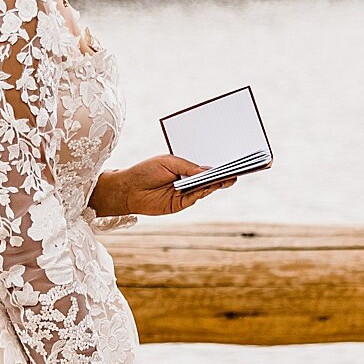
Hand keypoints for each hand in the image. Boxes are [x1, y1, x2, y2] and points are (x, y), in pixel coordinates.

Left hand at [93, 155, 232, 216]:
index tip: (231, 159)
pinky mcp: (181, 204)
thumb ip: (188, 167)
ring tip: (228, 175)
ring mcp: (186, 193)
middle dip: (222, 174)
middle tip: (235, 169)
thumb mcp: (168, 162)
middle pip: (208, 178)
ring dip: (217, 183)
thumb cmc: (146, 171)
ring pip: (205, 188)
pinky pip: (196, 197)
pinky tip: (212, 184)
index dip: (217, 164)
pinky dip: (204, 191)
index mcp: (185, 168)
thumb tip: (208, 171)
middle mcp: (187, 180)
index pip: (204, 166)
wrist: (128, 189)